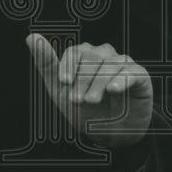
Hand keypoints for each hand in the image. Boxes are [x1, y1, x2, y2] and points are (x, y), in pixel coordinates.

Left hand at [26, 34, 152, 147]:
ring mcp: (124, 64)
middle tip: (76, 100)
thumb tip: (31, 36)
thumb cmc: (84, 110)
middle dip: (82, 80)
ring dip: (97, 83)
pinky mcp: (140, 76)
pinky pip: (131, 72)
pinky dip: (120, 80)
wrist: (110, 135)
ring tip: (90, 101)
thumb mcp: (60, 91)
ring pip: (110, 65)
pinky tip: (112, 91)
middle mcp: (105, 55)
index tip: (63, 83)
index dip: (68, 66)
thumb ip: (47, 64)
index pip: (75, 52)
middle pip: (92, 58)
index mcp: (85, 56)